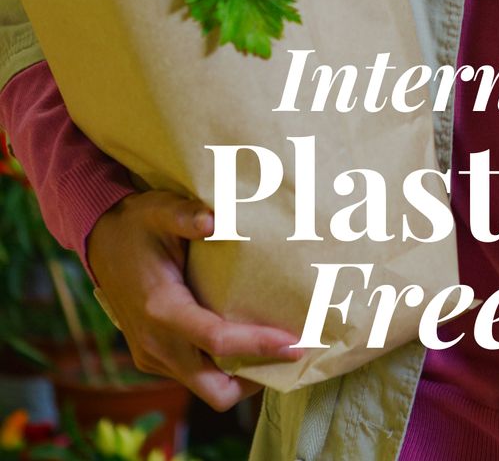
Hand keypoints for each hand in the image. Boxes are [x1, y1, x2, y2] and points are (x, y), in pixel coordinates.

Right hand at [87, 190, 301, 410]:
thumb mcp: (160, 210)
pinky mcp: (152, 354)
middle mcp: (155, 342)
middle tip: (291, 354)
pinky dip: (221, 368)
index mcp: (161, 309)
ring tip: (276, 349)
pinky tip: (245, 342)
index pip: (218, 342)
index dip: (259, 345)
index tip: (296, 341)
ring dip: (240, 375)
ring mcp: (151, 354)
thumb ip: (186, 215)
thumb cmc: (137, 223)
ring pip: (204, 386)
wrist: (100, 240)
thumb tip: (215, 219)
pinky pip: (192, 375)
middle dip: (255, 379)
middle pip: (213, 389)